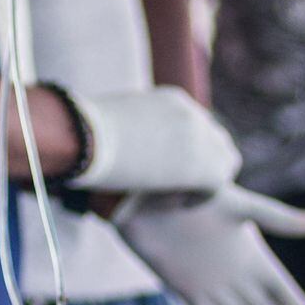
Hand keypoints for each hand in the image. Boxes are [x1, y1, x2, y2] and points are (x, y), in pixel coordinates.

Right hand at [69, 84, 242, 196]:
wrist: (87, 139)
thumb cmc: (80, 132)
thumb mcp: (107, 121)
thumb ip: (121, 130)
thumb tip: (100, 142)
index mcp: (172, 100)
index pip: (194, 124)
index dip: (186, 147)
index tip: (167, 164)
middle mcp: (192, 115)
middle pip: (216, 139)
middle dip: (202, 161)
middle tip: (179, 182)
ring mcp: (203, 141)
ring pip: (224, 160)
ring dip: (205, 178)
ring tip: (179, 194)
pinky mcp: (206, 167)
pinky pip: (216, 185)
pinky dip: (200, 196)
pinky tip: (178, 204)